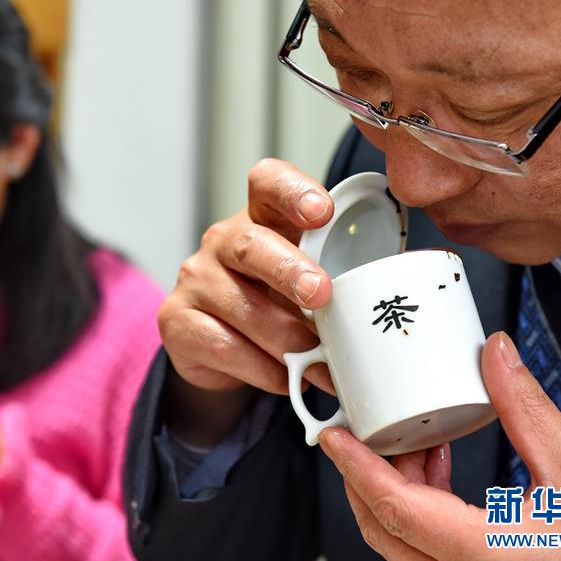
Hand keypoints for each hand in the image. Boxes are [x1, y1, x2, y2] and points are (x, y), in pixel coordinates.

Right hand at [159, 158, 336, 395]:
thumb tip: (384, 308)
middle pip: (250, 243)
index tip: (323, 213)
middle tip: (321, 294)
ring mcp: (195, 280)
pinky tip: (285, 378)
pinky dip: (263, 368)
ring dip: (287, 340)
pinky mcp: (177, 321)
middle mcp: (222, 241)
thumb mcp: (305, 280)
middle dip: (289, 269)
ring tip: (321, 365)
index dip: (293, 191)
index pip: (268, 183)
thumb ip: (337, 279)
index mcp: (260, 217)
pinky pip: (224, 345)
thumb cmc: (275, 302)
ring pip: (242, 306)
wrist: (220, 347)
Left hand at [318, 332, 560, 560]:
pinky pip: (428, 549)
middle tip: (366, 427)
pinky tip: (437, 466)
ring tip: (413, 437)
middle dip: (367, 473)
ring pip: (404, 542)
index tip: (332, 436)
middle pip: (386, 529)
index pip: (396, 510)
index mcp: (488, 559)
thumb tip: (496, 356)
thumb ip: (528, 411)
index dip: (356, 467)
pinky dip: (421, 506)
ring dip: (397, 487)